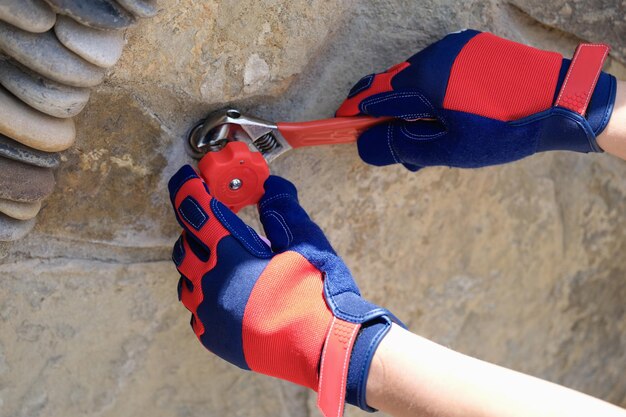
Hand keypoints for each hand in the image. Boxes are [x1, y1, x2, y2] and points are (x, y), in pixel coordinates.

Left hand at [168, 166, 399, 416]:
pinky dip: (207, 297)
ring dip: (199, 266)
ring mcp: (208, 314)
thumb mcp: (306, 242)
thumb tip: (270, 185)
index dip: (187, 190)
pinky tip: (229, 296)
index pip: (197, 212)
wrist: (323, 348)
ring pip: (187, 281)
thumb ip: (283, 209)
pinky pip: (197, 311)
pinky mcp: (213, 338)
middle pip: (185, 247)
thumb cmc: (316, 292)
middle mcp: (210, 283)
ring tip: (224, 263)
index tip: (184, 179)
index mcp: (230, 255)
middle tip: (216, 226)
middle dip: (195, 232)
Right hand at [337, 29, 615, 170]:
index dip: (353, 112)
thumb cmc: (503, 129)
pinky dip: (434, 94)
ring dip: (412, 106)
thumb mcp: (449, 148)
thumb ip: (401, 145)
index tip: (339, 126)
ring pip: (417, 78)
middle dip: (387, 114)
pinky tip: (450, 116)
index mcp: (425, 77)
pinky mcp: (475, 49)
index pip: (373, 94)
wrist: (562, 101)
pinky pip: (440, 71)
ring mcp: (457, 48)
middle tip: (396, 145)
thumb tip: (363, 144)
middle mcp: (436, 54)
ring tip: (430, 138)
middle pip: (393, 85)